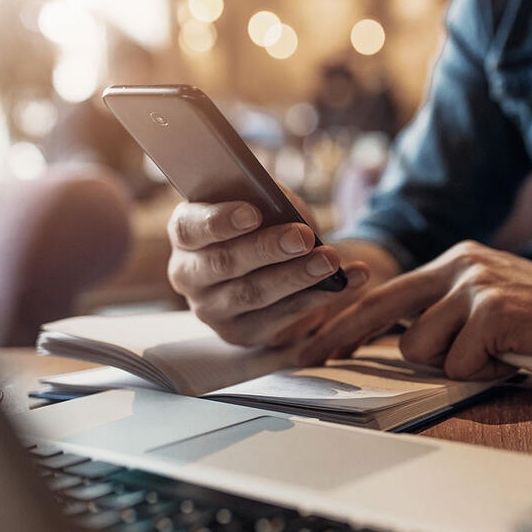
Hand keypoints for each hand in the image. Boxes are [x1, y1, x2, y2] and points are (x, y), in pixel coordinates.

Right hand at [167, 200, 368, 346]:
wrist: (274, 262)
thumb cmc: (264, 221)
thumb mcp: (262, 201)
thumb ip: (265, 198)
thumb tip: (283, 205)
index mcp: (185, 233)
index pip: (190, 228)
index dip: (219, 221)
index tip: (254, 213)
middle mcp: (188, 274)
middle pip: (224, 263)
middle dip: (267, 249)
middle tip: (303, 237)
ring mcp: (211, 309)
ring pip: (253, 293)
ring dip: (296, 276)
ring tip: (330, 260)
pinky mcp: (239, 333)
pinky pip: (279, 318)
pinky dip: (315, 298)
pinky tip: (345, 282)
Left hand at [301, 240, 531, 383]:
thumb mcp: (490, 306)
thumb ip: (446, 312)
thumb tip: (398, 339)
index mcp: (456, 262)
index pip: (385, 291)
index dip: (343, 318)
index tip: (310, 340)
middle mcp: (460, 264)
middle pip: (381, 308)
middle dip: (341, 337)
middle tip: (307, 357)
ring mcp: (477, 284)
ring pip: (422, 347)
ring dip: (457, 364)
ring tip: (498, 354)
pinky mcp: (494, 310)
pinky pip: (460, 363)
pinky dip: (486, 372)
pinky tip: (517, 357)